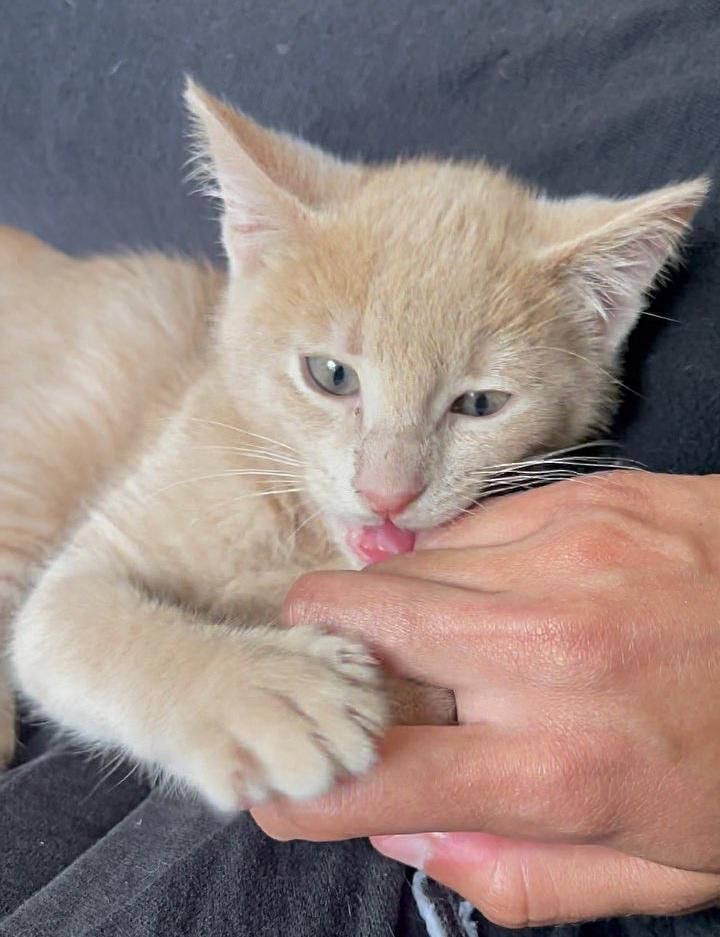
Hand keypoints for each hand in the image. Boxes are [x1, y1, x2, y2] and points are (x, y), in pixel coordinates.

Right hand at [253, 471, 719, 925]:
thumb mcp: (656, 871)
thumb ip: (515, 876)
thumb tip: (409, 831)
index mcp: (559, 769)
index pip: (373, 778)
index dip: (299, 786)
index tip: (276, 783)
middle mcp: (545, 653)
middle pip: (356, 628)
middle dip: (318, 650)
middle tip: (336, 672)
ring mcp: (562, 559)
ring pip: (404, 568)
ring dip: (392, 607)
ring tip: (435, 635)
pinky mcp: (584, 501)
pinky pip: (468, 528)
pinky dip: (456, 565)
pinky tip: (497, 590)